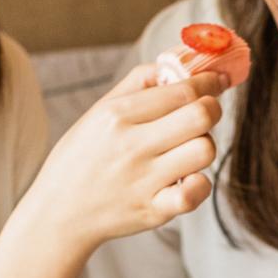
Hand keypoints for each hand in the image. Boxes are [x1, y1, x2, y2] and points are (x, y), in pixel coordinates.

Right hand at [27, 62, 227, 261]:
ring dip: (204, 145)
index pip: (182, 90)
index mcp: (118, 115)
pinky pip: (196, 193)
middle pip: (201, 116)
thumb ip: (138, 83)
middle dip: (212, 108)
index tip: (218, 80)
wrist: (59, 213)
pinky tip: (186, 179)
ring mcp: (144, 180)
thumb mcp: (98, 111)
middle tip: (205, 112)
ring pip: (205, 150)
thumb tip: (175, 63)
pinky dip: (199, 184)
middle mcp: (132, 146)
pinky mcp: (154, 210)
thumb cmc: (82, 158)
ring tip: (187, 148)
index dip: (210, 82)